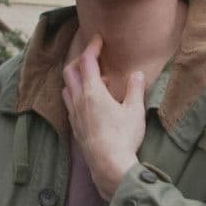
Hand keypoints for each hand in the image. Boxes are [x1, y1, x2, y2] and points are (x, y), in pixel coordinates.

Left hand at [61, 34, 145, 199]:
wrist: (109, 166)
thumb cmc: (123, 137)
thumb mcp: (135, 110)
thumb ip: (136, 89)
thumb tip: (138, 74)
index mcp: (93, 91)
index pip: (87, 61)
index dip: (92, 47)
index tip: (98, 39)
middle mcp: (79, 100)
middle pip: (70, 71)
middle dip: (80, 60)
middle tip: (93, 58)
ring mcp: (74, 115)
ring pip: (67, 88)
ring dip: (76, 79)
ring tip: (94, 81)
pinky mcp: (75, 128)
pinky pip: (69, 104)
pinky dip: (76, 95)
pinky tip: (88, 103)